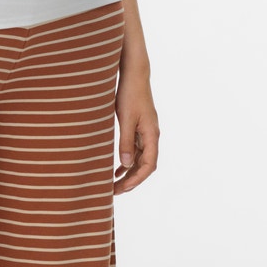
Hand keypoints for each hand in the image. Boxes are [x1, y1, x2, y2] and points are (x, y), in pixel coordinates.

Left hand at [113, 67, 158, 194]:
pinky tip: (117, 167)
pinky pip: (136, 150)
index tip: (122, 188)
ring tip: (114, 184)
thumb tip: (126, 165)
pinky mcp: (140, 128)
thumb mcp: (126, 119)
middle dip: (131, 180)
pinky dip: (128, 161)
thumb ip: (126, 142)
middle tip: (115, 191)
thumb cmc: (130, 94)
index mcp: (152, 134)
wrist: (134, 75)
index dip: (136, 179)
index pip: (149, 165)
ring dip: (129, 172)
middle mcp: (152, 135)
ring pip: (140, 159)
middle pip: (145, 165)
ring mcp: (146, 132)